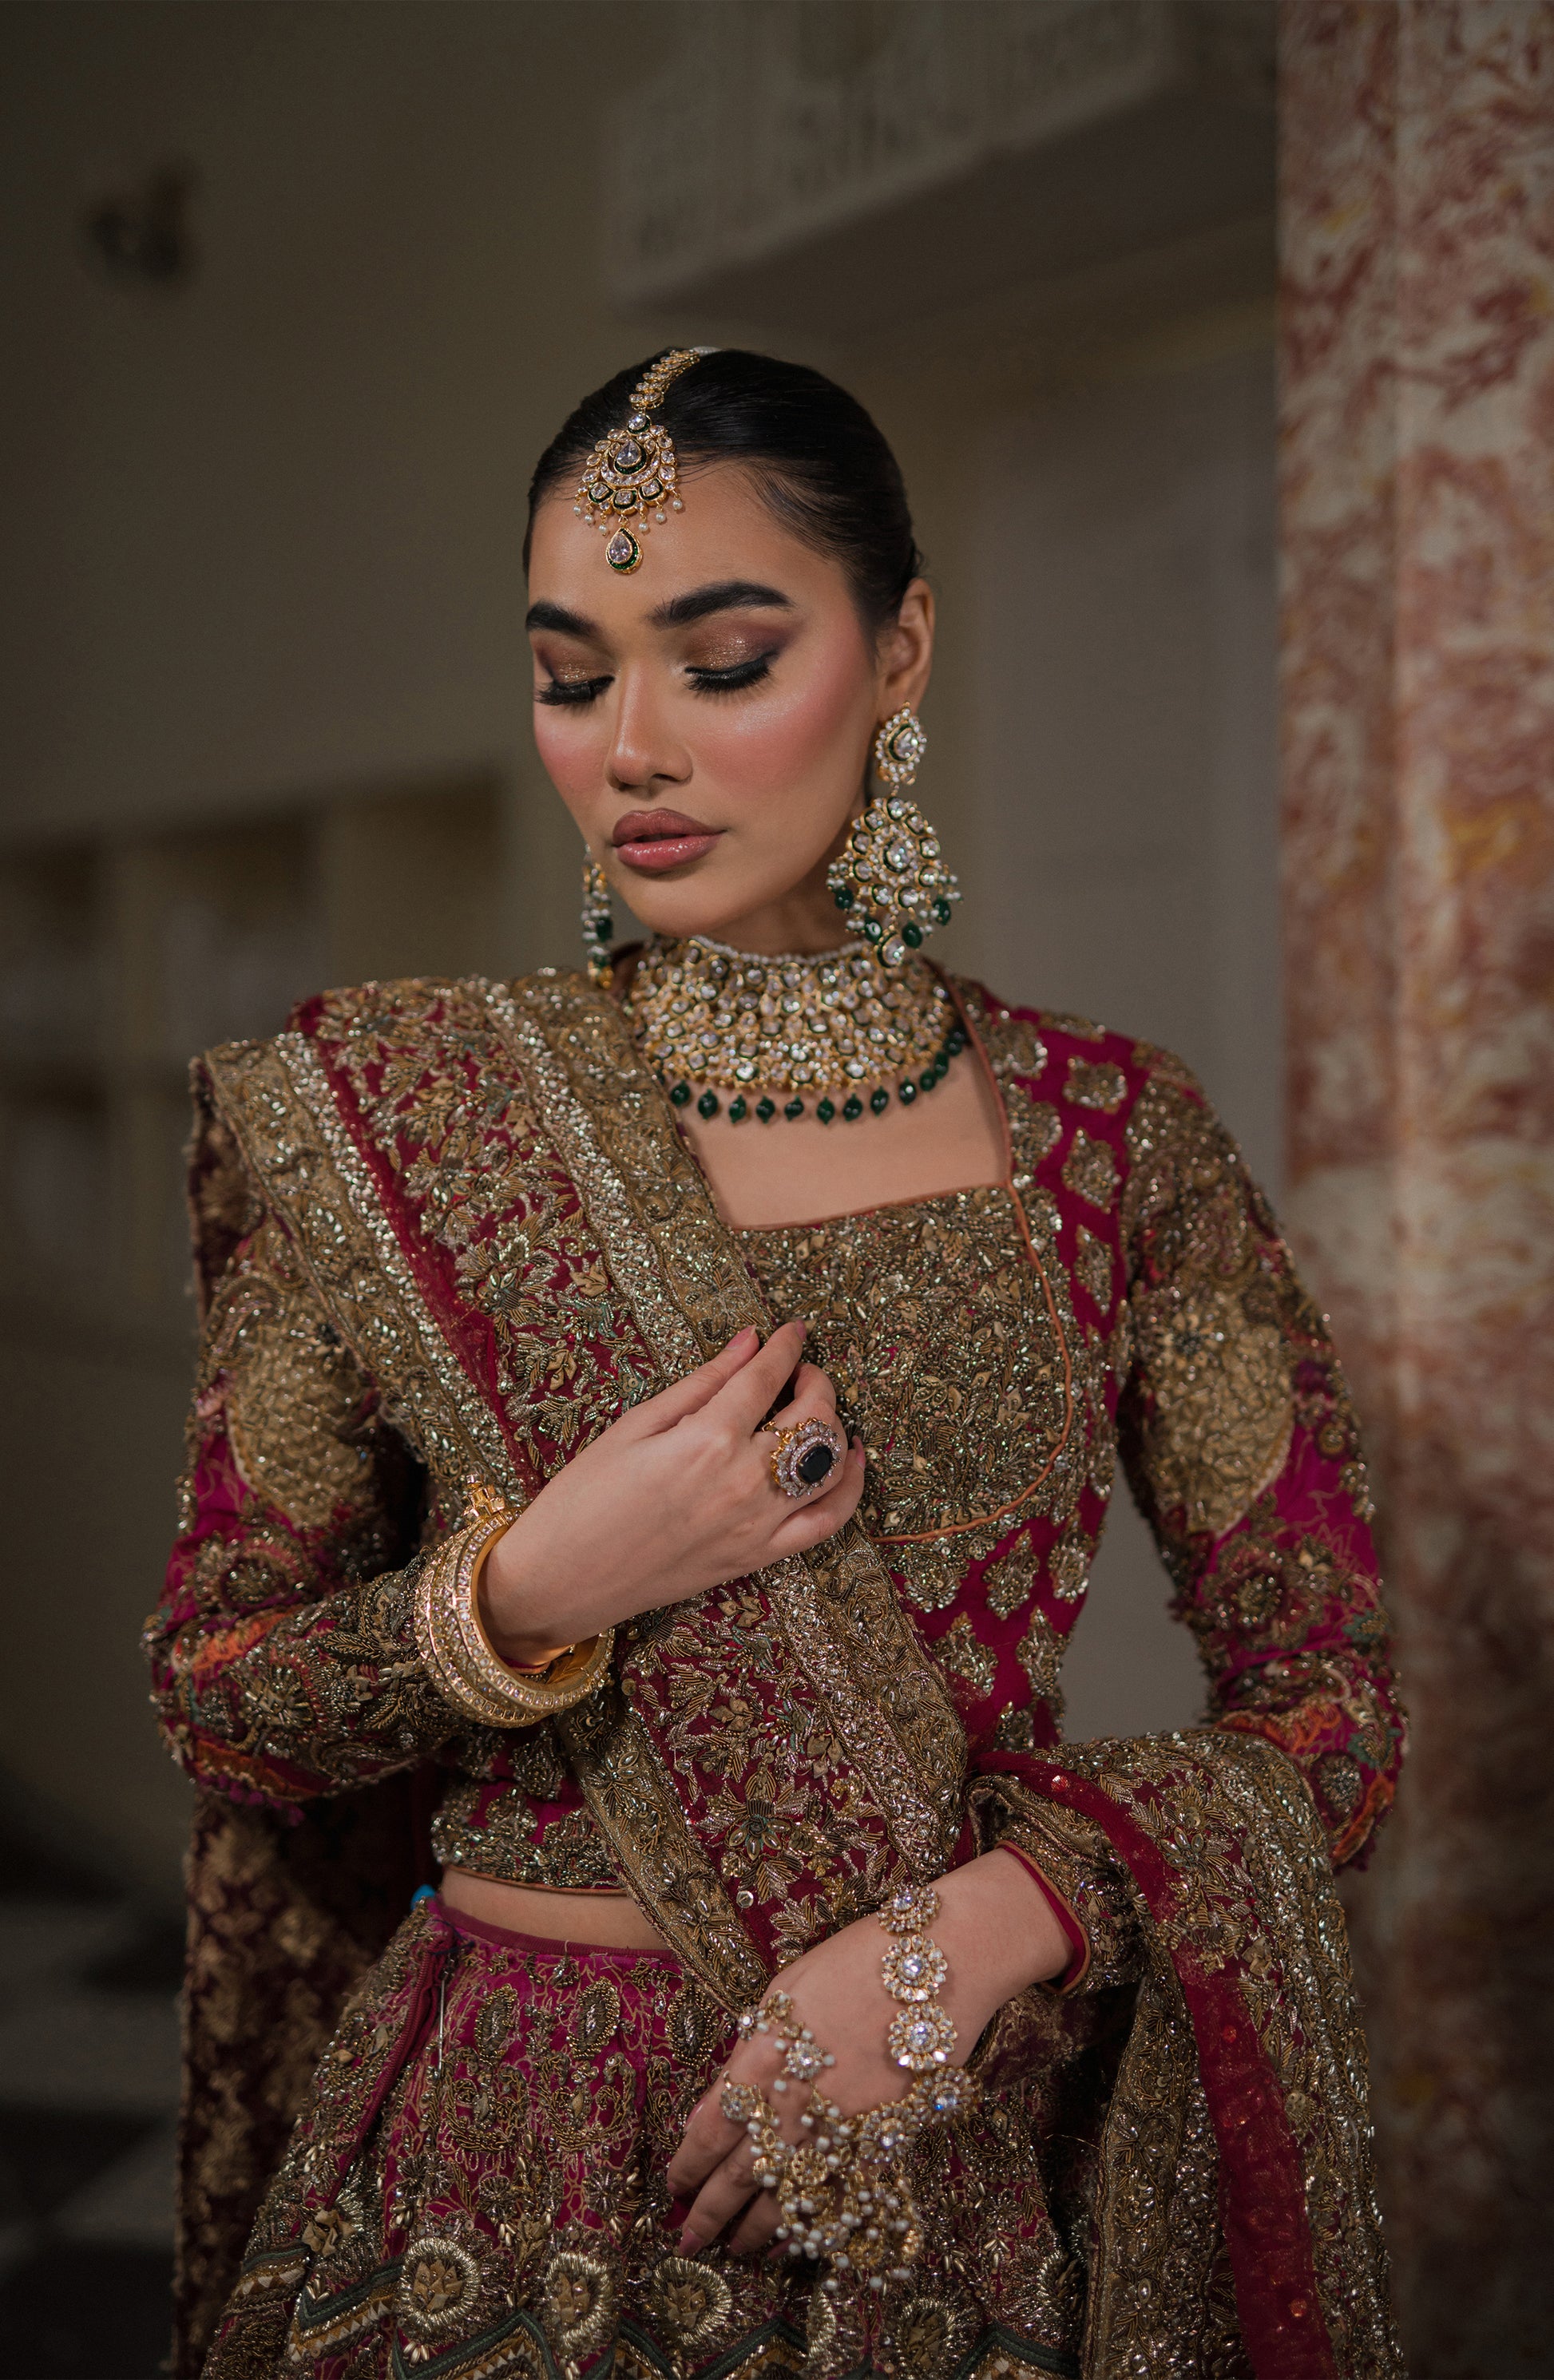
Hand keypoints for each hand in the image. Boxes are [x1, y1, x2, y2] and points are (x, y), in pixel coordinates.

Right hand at [480, 1320, 863, 1661]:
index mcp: (707, 1439)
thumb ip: (701, 1383)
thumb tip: (748, 1342)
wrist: (563, 1580)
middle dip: (816, 1381)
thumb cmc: (584, 1498)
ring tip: (817, 1408)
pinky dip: (850, 1489)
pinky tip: (851, 1460)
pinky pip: (827, 1522)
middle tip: (800, 1369)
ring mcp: (757, 1524)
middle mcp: (743, 1481)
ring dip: (835, 1426)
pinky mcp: (758, 1557)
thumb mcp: (635, 1427)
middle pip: (812, 1417)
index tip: (794, 1330)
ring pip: (830, 1465)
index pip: (767, 1377)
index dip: (787, 1346)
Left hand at [666, 1850, 1072, 2255]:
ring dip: (754, 2230)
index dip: (687, 2165)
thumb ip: (744, 2051)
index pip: (709, 2131)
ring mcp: (839, 2131)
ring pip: (785, 2197)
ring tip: (735, 2248)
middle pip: (739, 2175)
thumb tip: (710, 2105)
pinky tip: (796, 2237)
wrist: (936, 1967)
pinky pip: (836, 2197)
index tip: (674, 2186)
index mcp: (762, 2061)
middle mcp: (794, 2105)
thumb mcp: (783, 1991)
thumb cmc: (854, 1963)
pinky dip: (812, 2221)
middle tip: (689, 2240)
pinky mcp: (880, 2144)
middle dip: (709, 2213)